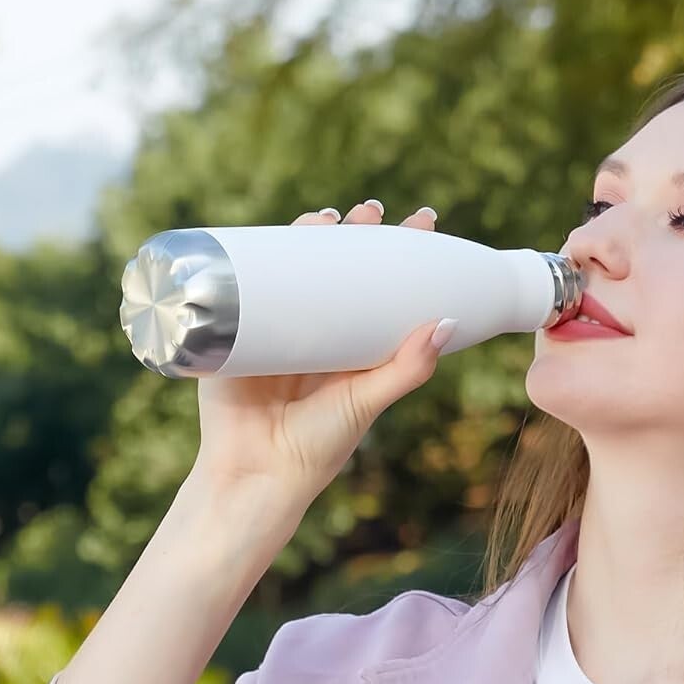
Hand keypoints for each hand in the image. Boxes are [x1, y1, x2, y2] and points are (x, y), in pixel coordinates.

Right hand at [189, 198, 449, 530]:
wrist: (256, 473)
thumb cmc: (317, 447)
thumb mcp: (367, 401)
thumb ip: (407, 368)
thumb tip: (448, 321)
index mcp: (353, 348)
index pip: (383, 289)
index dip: (401, 254)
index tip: (423, 221)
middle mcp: (318, 333)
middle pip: (339, 268)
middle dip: (356, 233)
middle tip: (373, 210)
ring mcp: (277, 328)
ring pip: (295, 268)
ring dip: (310, 234)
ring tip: (328, 216)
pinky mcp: (235, 330)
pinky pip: (245, 283)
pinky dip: (253, 254)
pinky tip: (268, 233)